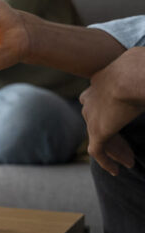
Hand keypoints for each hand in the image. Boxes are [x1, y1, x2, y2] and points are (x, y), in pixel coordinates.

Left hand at [80, 48, 144, 174]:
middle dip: (112, 133)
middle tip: (127, 148)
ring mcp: (93, 114)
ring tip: (128, 161)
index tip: (124, 118)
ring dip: (114, 149)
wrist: (137, 75)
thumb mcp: (143, 62)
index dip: (112, 110)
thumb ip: (142, 69)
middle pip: (96, 117)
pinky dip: (106, 160)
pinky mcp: (98, 130)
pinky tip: (117, 170)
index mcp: (103, 79)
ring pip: (98, 135)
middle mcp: (92, 97)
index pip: (101, 96)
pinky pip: (98, 150)